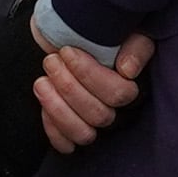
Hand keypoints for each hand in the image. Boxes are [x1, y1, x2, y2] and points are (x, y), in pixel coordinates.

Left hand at [36, 32, 153, 152]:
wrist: (71, 39)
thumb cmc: (100, 35)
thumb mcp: (124, 31)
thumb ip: (135, 46)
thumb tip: (128, 70)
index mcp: (131, 88)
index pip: (119, 94)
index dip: (90, 75)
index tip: (67, 51)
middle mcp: (115, 111)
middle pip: (99, 115)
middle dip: (69, 86)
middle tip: (51, 61)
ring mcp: (93, 125)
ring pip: (83, 133)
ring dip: (57, 107)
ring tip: (42, 81)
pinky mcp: (72, 131)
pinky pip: (65, 145)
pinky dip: (52, 127)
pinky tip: (44, 100)